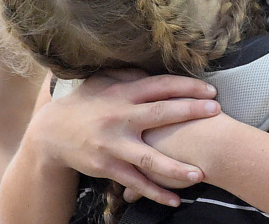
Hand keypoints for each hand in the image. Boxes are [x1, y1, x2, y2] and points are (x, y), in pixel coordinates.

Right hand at [31, 69, 220, 206]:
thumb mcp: (103, 82)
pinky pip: (135, 182)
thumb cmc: (85, 103)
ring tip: (201, 173)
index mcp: (122, 94)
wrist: (51, 134)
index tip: (211, 91)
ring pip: (149, 158)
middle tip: (217, 112)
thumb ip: (129, 75)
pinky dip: (155, 193)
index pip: (160, 87)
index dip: (187, 87)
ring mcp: (113, 145)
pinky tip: (175, 200)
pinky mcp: (107, 167)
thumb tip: (155, 67)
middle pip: (160, 115)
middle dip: (190, 112)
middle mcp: (120, 118)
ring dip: (176, 168)